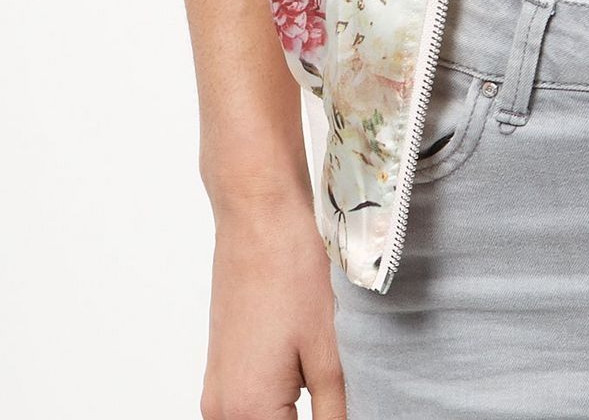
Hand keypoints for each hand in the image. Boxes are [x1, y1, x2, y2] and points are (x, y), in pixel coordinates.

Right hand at [200, 188, 345, 419]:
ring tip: (319, 376)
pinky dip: (277, 397)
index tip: (341, 406)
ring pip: (260, 418)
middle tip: (331, 388)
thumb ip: (331, 407)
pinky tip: (301, 363)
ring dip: (290, 410)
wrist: (257, 219)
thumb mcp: (323, 348)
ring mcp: (216, 390)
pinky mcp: (220, 369)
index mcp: (248, 410)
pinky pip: (249, 402)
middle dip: (304, 414)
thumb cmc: (290, 273)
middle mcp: (221, 410)